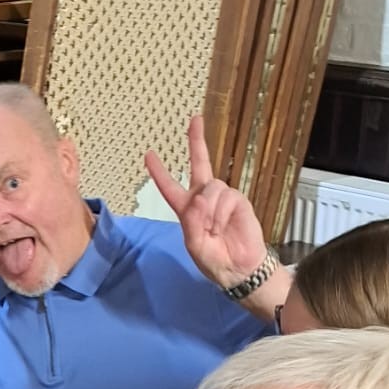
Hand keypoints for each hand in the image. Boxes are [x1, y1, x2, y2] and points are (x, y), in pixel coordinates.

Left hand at [144, 116, 268, 292]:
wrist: (240, 268)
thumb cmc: (215, 259)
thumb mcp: (194, 244)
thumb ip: (192, 222)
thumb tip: (199, 198)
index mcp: (188, 210)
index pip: (170, 187)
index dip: (159, 172)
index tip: (149, 154)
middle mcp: (204, 198)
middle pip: (200, 164)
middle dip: (197, 141)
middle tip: (195, 119)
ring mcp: (222, 197)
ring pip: (211, 187)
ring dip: (209, 210)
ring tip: (213, 229)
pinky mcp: (238, 200)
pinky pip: (226, 197)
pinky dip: (221, 213)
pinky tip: (223, 226)